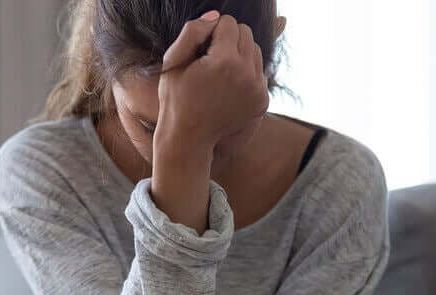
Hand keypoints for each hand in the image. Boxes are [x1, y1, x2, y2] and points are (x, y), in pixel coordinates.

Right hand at [150, 12, 269, 230]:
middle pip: (246, 33)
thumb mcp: (173, 61)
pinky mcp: (262, 100)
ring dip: (238, 55)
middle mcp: (246, 74)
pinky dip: (245, 74)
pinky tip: (227, 89)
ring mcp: (257, 89)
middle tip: (209, 63)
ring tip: (219, 74)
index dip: (210, 34)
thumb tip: (216, 16)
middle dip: (228, 41)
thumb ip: (192, 32)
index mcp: (224, 61)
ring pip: (255, 50)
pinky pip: (259, 71)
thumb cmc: (175, 98)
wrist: (188, 138)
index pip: (228, 22)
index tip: (199, 54)